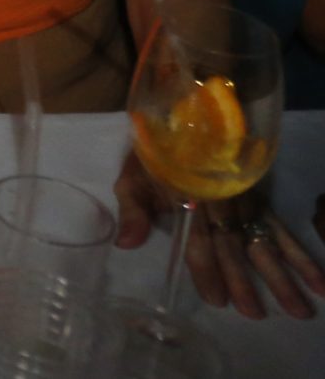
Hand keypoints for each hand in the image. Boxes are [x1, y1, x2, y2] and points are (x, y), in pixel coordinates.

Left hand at [114, 153, 324, 319]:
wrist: (184, 118)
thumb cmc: (155, 156)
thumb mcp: (133, 178)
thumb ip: (133, 212)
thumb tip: (126, 245)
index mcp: (188, 199)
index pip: (198, 239)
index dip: (207, 269)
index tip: (217, 299)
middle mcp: (220, 203)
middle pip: (233, 246)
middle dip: (245, 280)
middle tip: (256, 314)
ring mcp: (244, 202)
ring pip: (262, 241)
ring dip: (281, 275)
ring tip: (299, 308)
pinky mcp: (260, 201)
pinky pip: (280, 229)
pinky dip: (299, 255)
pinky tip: (317, 280)